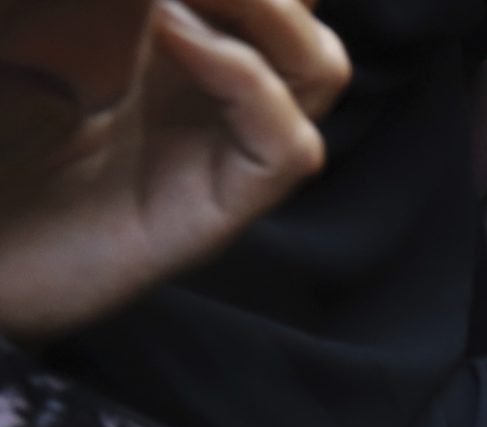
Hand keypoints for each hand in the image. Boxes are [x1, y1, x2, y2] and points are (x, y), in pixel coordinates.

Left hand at [0, 0, 349, 344]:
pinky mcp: (216, 210)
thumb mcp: (32, 24)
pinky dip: (246, 78)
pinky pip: (286, 144)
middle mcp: (210, 88)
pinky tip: (171, 34)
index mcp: (167, 35)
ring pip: (318, 65)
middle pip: (303, 11)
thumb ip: (108, 3)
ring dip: (268, 10)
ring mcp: (219, 150)